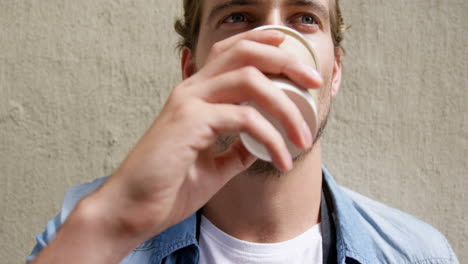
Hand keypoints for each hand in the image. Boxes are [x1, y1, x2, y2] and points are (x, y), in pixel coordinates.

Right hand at [31, 29, 321, 263]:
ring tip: (304, 135)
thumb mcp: (215, 164)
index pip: (231, 51)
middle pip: (244, 53)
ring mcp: (189, 101)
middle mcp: (191, 89)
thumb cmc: (169, 185)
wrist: (133, 208)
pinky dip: (271, 138)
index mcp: (196, 94)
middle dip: (285, 62)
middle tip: (313, 82)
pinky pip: (244, 118)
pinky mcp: (190, 121)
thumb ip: (238, 147)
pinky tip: (281, 160)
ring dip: (285, 106)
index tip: (294, 55)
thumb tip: (261, 142)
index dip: (263, 44)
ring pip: (249, 80)